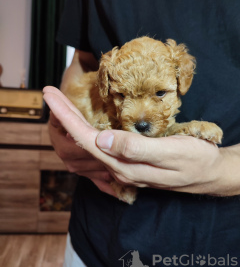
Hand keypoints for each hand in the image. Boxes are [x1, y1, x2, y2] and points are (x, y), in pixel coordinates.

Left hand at [43, 86, 239, 196]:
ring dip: (72, 123)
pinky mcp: (129, 161)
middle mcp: (119, 167)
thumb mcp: (170, 153)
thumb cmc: (194, 160)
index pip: (86, 139)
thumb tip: (102, 141)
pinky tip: (83, 123)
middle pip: (82, 140)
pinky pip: (100, 146)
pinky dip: (87, 131)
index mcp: (124, 165)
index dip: (66, 116)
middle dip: (63, 116)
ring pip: (89, 143)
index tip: (50, 95)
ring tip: (61, 104)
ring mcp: (123, 165)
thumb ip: (136, 150)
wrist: (208, 173)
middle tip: (50, 93)